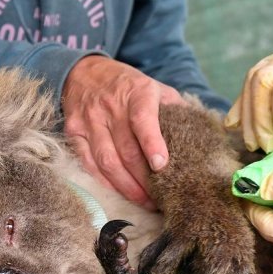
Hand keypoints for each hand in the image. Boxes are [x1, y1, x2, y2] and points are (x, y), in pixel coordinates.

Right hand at [62, 56, 183, 209]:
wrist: (84, 72)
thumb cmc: (127, 85)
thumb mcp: (154, 86)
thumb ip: (175, 108)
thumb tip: (199, 133)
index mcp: (137, 93)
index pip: (142, 119)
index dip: (152, 143)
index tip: (161, 165)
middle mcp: (111, 106)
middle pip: (126, 150)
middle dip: (144, 179)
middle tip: (161, 198)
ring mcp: (90, 120)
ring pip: (107, 160)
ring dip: (126, 186)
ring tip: (144, 201)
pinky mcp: (74, 132)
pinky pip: (88, 163)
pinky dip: (104, 181)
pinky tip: (119, 191)